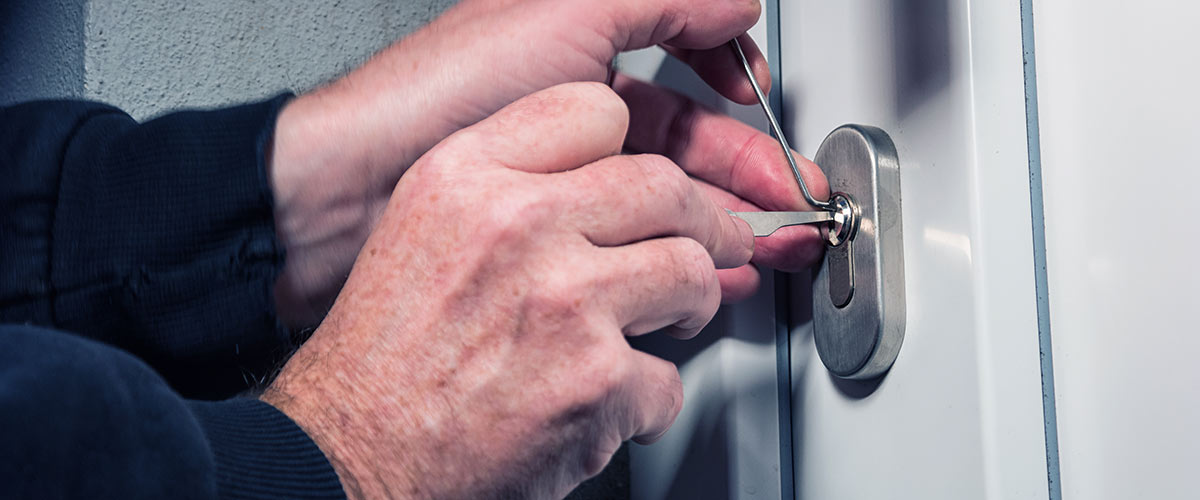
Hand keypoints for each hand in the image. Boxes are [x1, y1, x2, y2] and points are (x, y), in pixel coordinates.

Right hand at [264, 83, 754, 497]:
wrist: (349, 455)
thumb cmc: (378, 360)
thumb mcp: (421, 227)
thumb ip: (504, 189)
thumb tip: (593, 189)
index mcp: (470, 178)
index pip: (594, 112)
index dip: (634, 150)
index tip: (648, 178)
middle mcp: (520, 226)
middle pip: (663, 188)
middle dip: (702, 222)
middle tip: (712, 242)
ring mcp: (566, 301)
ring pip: (690, 273)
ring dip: (689, 305)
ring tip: (669, 321)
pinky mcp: (597, 380)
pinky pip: (667, 380)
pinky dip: (645, 403)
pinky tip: (608, 403)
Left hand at [267, 0, 826, 326]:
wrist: (347, 193)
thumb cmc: (439, 95)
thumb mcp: (564, 11)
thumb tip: (735, 3)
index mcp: (579, 53)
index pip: (678, 60)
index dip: (730, 76)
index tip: (762, 98)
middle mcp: (573, 117)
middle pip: (688, 136)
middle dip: (749, 164)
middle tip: (792, 196)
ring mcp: (561, 182)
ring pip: (668, 198)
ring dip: (726, 216)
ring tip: (768, 241)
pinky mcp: (548, 244)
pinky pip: (635, 248)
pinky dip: (683, 260)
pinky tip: (715, 271)